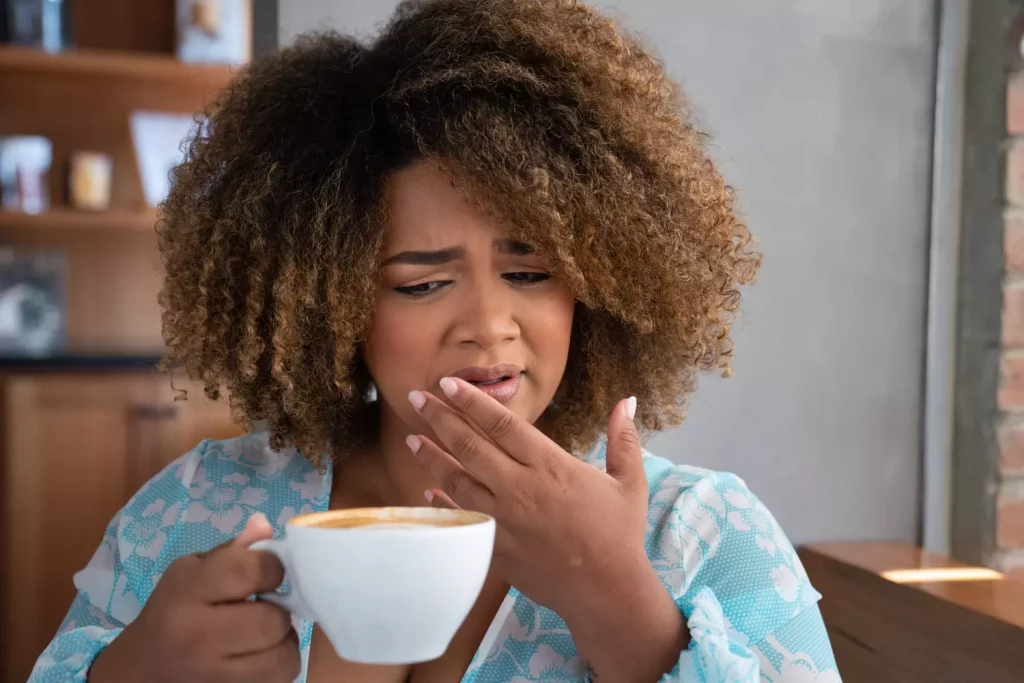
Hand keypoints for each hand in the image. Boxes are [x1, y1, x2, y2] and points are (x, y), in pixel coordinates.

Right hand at [88, 514, 299, 682]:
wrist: (139, 671)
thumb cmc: (172, 611)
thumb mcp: (190, 571)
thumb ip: (234, 550)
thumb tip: (267, 526)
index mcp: (186, 591)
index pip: (249, 570)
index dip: (271, 568)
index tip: (267, 574)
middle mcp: (197, 636)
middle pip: (272, 620)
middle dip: (278, 610)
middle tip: (265, 608)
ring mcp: (212, 675)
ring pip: (284, 657)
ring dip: (283, 642)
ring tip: (264, 634)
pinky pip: (279, 679)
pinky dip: (278, 665)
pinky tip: (260, 656)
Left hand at [406, 378, 650, 621]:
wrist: (606, 592)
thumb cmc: (619, 535)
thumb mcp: (629, 482)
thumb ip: (623, 439)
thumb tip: (626, 401)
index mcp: (550, 466)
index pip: (502, 424)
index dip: (472, 400)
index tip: (448, 383)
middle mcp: (521, 488)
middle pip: (470, 445)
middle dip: (439, 417)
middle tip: (416, 397)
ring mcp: (504, 520)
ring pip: (456, 480)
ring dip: (431, 457)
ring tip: (412, 437)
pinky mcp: (496, 548)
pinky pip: (461, 519)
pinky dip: (441, 503)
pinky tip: (426, 490)